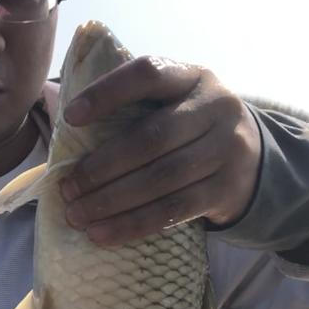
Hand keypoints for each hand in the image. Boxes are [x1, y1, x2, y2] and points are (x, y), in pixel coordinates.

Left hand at [58, 56, 261, 245]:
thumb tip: (54, 108)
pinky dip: (133, 224)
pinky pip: (173, 211)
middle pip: (151, 138)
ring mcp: (227, 150)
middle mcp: (216, 107)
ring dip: (112, 201)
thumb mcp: (172, 101)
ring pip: (161, 179)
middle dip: (102, 167)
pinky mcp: (227, 190)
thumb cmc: (189, 127)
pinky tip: (103, 234)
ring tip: (77, 215)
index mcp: (192, 77)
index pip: (148, 74)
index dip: (107, 93)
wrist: (254, 158)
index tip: (71, 118)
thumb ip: (129, 103)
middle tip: (67, 188)